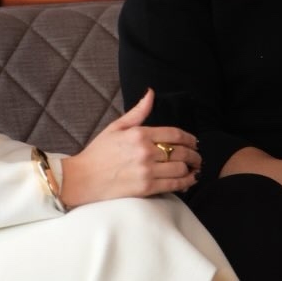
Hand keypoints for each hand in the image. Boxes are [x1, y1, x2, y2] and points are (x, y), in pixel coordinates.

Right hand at [58, 88, 200, 207]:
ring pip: (180, 168)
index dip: (190, 138)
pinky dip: (186, 182)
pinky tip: (189, 181)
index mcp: (139, 134)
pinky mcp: (146, 188)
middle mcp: (145, 151)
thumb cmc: (98, 152)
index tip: (194, 142)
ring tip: (195, 169)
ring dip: (192, 169)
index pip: (175, 134)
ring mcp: (146, 170)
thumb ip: (137, 112)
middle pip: (181, 151)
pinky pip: (174, 185)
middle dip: (194, 154)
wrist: (83, 178)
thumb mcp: (116, 127)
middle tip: (198, 157)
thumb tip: (151, 94)